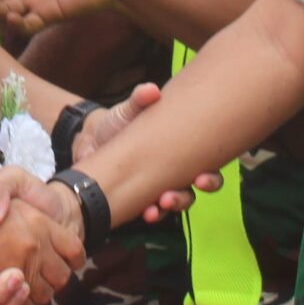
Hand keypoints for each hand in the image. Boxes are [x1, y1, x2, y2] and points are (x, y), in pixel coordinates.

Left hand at [73, 82, 220, 222]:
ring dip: (175, 204)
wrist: (91, 140)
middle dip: (201, 188)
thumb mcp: (130, 109)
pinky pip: (153, 211)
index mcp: (182, 148)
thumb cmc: (119, 122)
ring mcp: (159, 186)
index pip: (208, 164)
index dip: (212, 174)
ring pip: (178, 201)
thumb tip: (151, 90)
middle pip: (199, 186)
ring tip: (163, 203)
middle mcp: (176, 170)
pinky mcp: (140, 198)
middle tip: (194, 184)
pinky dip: (153, 214)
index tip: (203, 176)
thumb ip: (140, 99)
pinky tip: (147, 213)